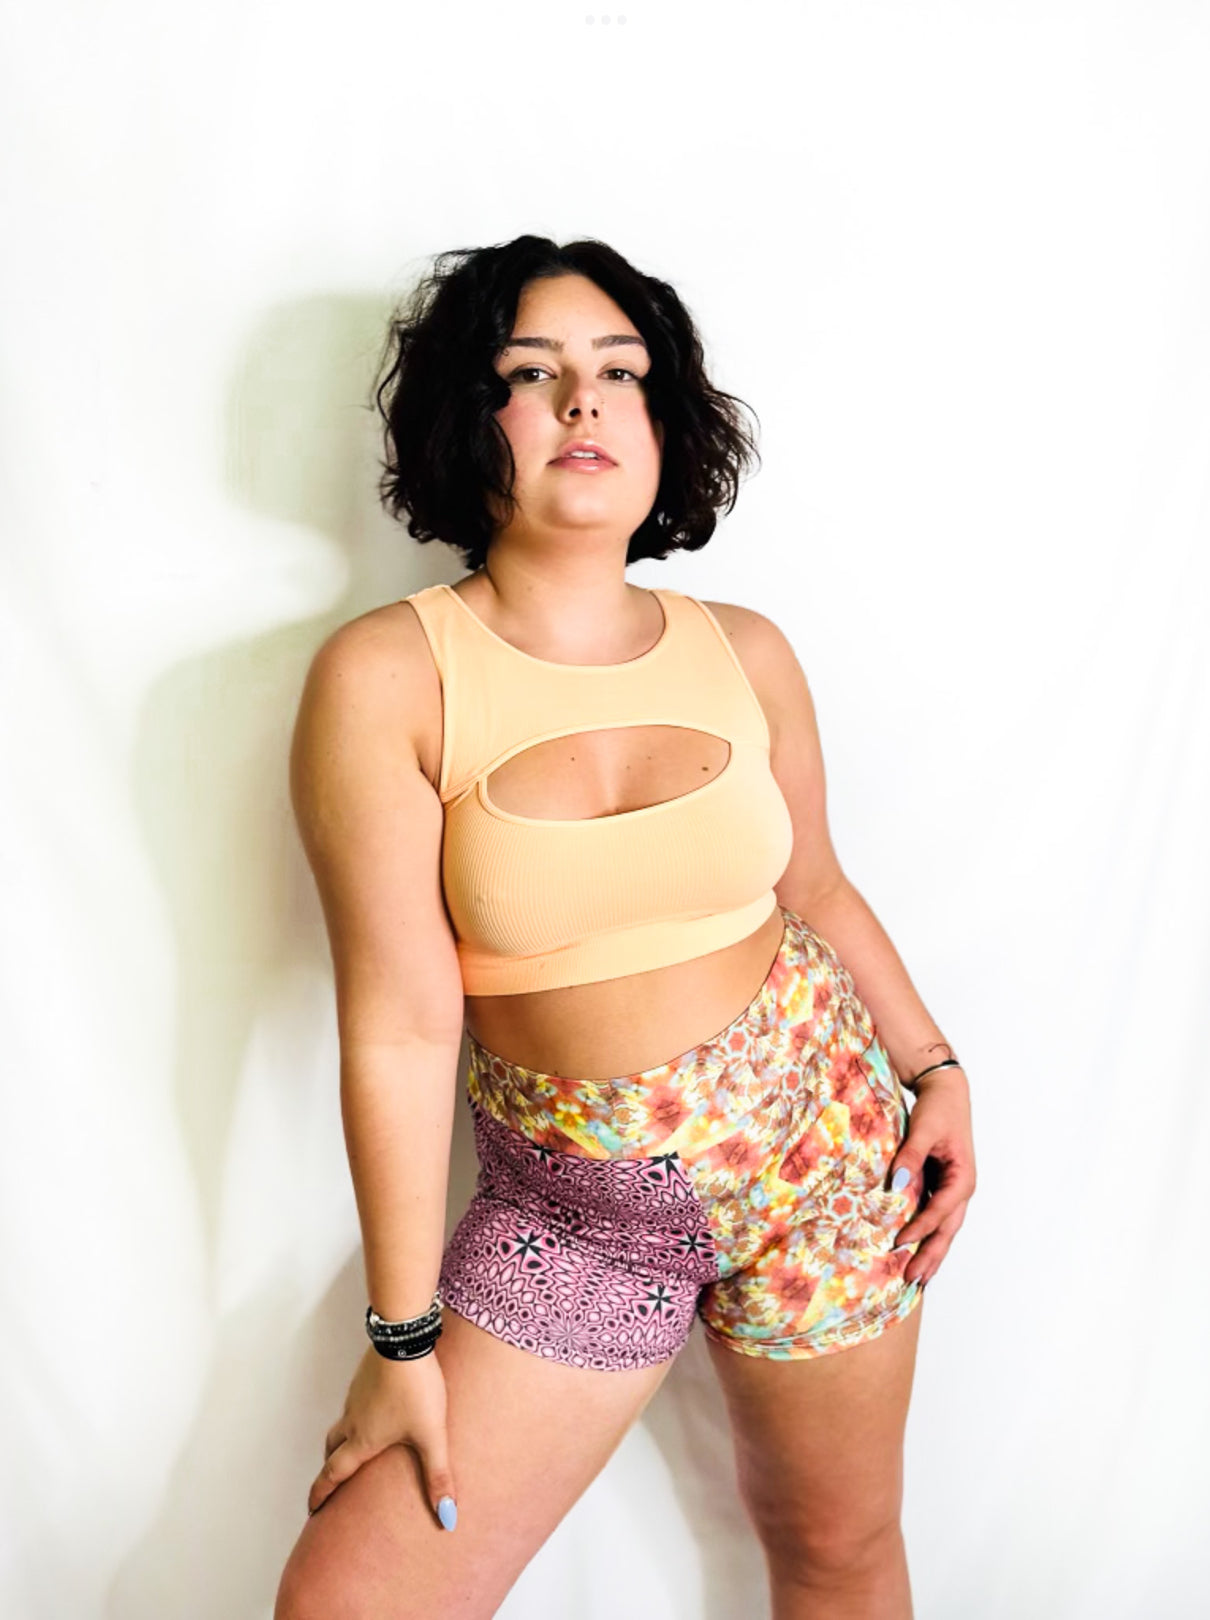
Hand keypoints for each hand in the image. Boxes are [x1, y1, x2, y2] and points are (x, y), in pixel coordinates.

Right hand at [307, 1342, 457, 1529]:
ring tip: (356, 1448)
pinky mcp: (365, 1376)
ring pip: (342, 1423)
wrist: (403, 1337)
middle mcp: (353, 1419)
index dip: (321, 1493)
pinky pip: (355, 1403)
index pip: (334, 1474)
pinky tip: (377, 1412)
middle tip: (332, 1481)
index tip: (312, 1509)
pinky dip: (357, 1416)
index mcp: (363, 1439)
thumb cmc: (415, 1388)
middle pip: (332, 1448)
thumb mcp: (431, 1434)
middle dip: (330, 1467)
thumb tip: (447, 1517)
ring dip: (343, 1440)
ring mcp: (357, 1395)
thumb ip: (437, 1474)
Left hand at [889, 1069, 975, 1287]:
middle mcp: (961, 1189)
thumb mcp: (923, 1129)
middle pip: (947, 1230)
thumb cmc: (938, 1109)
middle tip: (913, 1280)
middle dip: (931, 1256)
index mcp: (963, 1178)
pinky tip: (915, 1252)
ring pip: (943, 1229)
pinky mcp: (941, 1187)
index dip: (921, 1228)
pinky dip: (926, 1236)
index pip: (941, 1210)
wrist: (945, 1093)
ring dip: (930, 1253)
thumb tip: (895, 1185)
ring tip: (916, 1279)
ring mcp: (952, 1190)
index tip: (899, 1243)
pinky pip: (934, 1217)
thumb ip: (909, 1157)